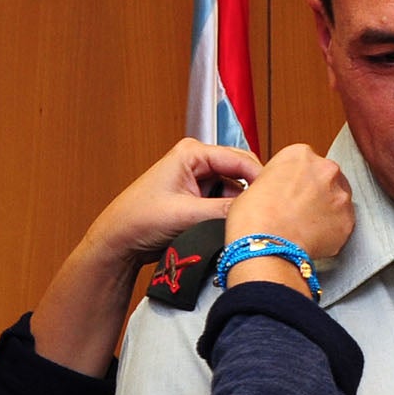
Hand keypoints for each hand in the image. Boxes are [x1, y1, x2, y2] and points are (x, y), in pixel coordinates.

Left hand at [84, 137, 261, 265]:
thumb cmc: (138, 219)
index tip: (275, 198)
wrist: (118, 241)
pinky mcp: (197, 198)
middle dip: (248, 195)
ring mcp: (197, 180)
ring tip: (239, 225)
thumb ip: (223, 211)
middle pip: (240, 174)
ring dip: (237, 208)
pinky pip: (223, 203)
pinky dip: (228, 215)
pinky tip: (228, 227)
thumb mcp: (187, 215)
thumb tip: (254, 213)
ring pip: (234, 191)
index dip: (259, 179)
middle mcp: (197, 161)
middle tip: (260, 215)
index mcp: (192, 152)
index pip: (239, 159)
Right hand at [220, 144, 353, 277]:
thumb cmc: (253, 219)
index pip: (305, 163)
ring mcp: (340, 195)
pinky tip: (314, 238)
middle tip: (299, 211)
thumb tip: (279, 192)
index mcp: (300, 154)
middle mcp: (325, 169)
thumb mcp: (256, 184)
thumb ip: (277, 181)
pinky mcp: (348, 221)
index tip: (293, 192)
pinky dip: (332, 232)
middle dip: (317, 193)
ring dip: (327, 211)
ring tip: (306, 227)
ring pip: (338, 201)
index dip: (298, 180)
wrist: (264, 247)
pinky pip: (342, 225)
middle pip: (327, 178)